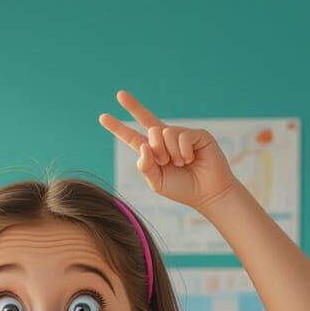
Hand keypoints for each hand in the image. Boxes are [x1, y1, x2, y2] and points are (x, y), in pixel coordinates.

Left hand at [99, 90, 236, 209]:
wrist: (207, 193)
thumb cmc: (182, 189)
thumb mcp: (157, 182)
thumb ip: (145, 166)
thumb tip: (143, 145)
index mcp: (153, 153)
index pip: (132, 136)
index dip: (118, 127)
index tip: (102, 116)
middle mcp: (166, 140)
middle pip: (149, 128)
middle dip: (156, 148)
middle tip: (166, 162)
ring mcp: (181, 135)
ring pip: (164, 132)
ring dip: (171, 152)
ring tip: (182, 163)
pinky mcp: (196, 133)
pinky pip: (182, 135)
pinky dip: (183, 151)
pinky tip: (192, 159)